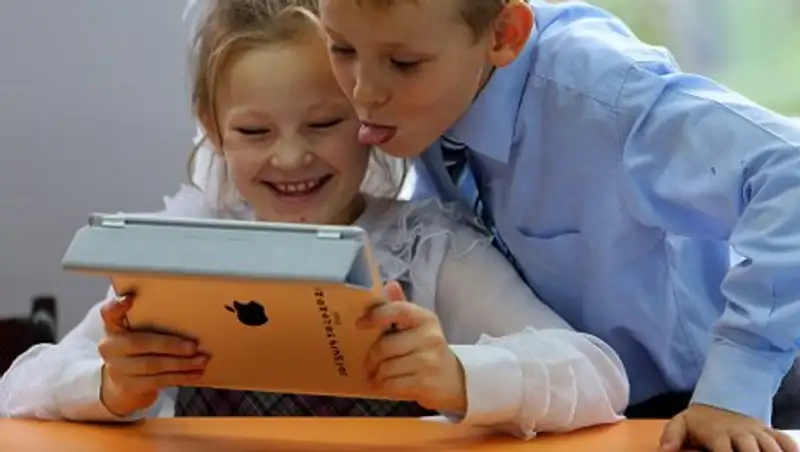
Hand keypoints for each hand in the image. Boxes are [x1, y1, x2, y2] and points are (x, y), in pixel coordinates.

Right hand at [97, 294, 208, 416]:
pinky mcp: (129, 386)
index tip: (128, 299)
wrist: (123, 383)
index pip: (108, 313)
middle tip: (193, 346)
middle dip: (170, 345)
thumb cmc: (138, 349)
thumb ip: (149, 319)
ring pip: (152, 366)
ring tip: (201, 360)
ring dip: (181, 364)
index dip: (116, 306)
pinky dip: (180, 377)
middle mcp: (110, 347)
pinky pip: (158, 381)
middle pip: (139, 343)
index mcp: (113, 327)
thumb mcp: (137, 331)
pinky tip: (195, 373)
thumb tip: (185, 309)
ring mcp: (117, 369)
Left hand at [357, 281, 466, 413]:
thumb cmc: (429, 350)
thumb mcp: (419, 327)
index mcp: (426, 319)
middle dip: (371, 358)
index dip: (377, 315)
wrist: (456, 380)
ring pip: (386, 368)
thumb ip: (401, 308)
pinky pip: (392, 385)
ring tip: (375, 376)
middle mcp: (430, 338)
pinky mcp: (425, 384)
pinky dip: (382, 386)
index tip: (360, 324)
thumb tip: (389, 285)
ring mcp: (429, 362)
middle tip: (367, 364)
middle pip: (385, 346)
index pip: (399, 310)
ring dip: (376, 375)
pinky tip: (381, 385)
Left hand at [660, 403, 796, 451]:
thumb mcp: (681, 423)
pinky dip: (791, 448)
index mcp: (718, 433)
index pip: (723, 451)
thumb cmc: (700, 420)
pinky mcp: (769, 431)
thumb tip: (664, 451)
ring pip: (771, 447)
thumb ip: (672, 436)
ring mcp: (757, 432)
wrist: (721, 398)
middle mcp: (740, 433)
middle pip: (752, 450)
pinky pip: (784, 440)